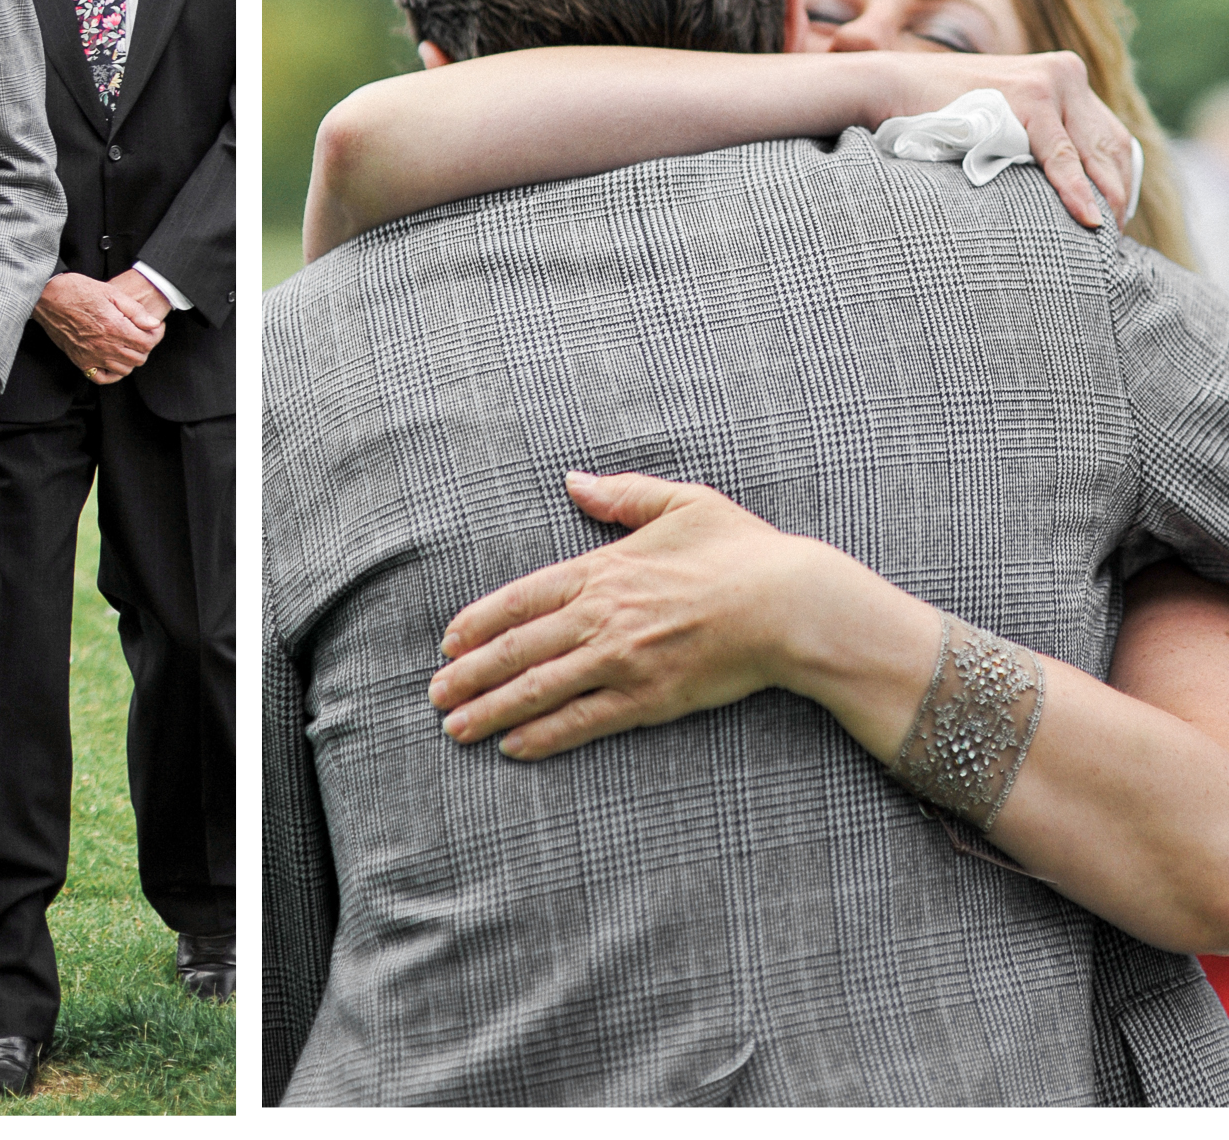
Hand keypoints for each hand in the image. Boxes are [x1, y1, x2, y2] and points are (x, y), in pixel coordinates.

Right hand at [32, 270, 161, 383]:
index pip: (147, 343)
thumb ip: (135, 311)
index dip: (157, 334)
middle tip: (143, 333)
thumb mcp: (111, 292)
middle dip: (146, 345)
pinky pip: (102, 378)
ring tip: (129, 343)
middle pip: (139, 358)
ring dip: (131, 358)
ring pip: (124, 369)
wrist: (47, 297)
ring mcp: (92, 356)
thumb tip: (153, 324)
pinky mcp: (80, 361)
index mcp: (115, 328)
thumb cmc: (77, 290)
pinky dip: (113, 373)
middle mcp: (105, 346)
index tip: (155, 326)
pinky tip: (114, 360)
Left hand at [428, 471, 825, 760]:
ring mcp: (623, 660)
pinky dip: (544, 736)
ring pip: (540, 689)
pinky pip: (584, 721)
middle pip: (518, 648)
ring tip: (456, 728)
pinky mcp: (650, 698)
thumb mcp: (682, 502)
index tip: (449, 642)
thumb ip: (621, 494)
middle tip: (436, 696)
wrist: (792, 604)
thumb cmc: (741, 551)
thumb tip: (574, 481)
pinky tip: (514, 747)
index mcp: (603, 568)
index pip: (521, 598)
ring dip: (492, 710)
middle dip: (470, 675)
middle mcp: (602, 616)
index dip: (479, 622)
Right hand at [888, 50, 1136, 229]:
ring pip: (1093, 152)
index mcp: (1064, 74)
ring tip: (1105, 236)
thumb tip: (1073, 184)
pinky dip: (1077, 191)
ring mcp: (1050, 82)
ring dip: (1105, 198)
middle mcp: (1066, 73)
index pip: (1111, 136)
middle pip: (1111, 144)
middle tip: (1114, 236)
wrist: (896, 87)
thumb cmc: (943, 112)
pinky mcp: (1032, 96)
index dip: (1120, 180)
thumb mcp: (1005, 117)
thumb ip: (1040, 135)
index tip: (1115, 217)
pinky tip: (1089, 219)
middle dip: (1117, 193)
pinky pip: (1063, 156)